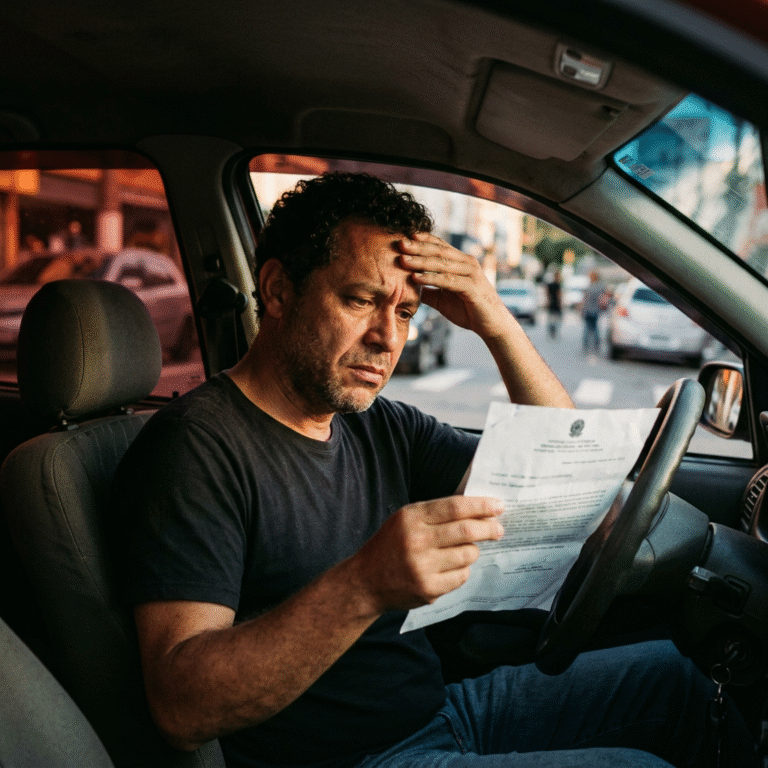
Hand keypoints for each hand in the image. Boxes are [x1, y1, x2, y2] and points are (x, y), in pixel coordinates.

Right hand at [351, 495, 503, 612]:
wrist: (366, 581)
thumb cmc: (391, 545)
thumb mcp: (406, 519)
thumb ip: (436, 513)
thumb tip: (478, 510)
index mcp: (411, 517)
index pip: (455, 507)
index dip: (481, 505)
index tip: (498, 506)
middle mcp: (416, 541)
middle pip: (466, 530)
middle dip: (489, 528)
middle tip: (498, 529)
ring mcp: (423, 567)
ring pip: (468, 554)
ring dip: (473, 550)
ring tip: (465, 550)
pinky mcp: (428, 589)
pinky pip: (462, 576)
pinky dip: (462, 569)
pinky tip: (450, 567)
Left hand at [397, 233, 508, 337]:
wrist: (491, 326)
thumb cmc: (468, 311)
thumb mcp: (443, 299)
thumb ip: (428, 290)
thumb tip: (408, 287)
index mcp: (461, 262)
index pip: (440, 245)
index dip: (422, 240)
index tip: (404, 237)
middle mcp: (467, 263)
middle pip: (439, 251)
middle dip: (418, 247)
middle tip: (399, 244)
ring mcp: (471, 274)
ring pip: (442, 264)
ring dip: (420, 261)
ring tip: (402, 260)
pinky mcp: (472, 287)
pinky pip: (448, 280)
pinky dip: (431, 278)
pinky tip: (415, 278)